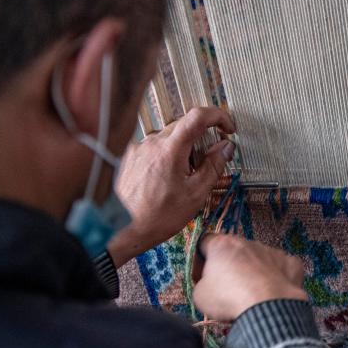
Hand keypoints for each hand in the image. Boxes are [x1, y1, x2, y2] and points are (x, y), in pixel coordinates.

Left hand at [108, 106, 236, 265]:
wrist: (120, 231)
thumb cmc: (155, 218)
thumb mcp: (195, 195)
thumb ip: (214, 166)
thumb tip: (225, 148)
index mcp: (170, 150)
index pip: (198, 116)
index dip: (218, 116)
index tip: (227, 127)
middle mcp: (151, 143)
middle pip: (185, 126)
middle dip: (202, 139)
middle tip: (209, 159)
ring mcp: (138, 149)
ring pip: (169, 137)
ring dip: (183, 150)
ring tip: (183, 177)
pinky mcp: (129, 156)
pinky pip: (154, 147)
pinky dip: (166, 156)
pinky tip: (166, 179)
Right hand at [193, 233, 307, 319]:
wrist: (267, 307)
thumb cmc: (228, 298)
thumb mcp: (200, 295)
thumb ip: (203, 282)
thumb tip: (211, 282)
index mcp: (223, 245)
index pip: (205, 242)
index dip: (201, 259)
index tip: (202, 277)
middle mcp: (248, 242)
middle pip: (235, 250)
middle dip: (230, 266)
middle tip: (228, 289)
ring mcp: (272, 251)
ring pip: (259, 258)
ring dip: (254, 271)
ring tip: (252, 295)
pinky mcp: (291, 263)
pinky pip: (281, 267)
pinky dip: (277, 277)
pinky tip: (273, 292)